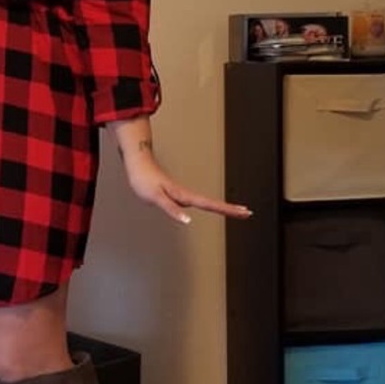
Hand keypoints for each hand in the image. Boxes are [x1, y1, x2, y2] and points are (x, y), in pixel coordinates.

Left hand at [124, 155, 251, 224]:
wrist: (137, 163)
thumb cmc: (143, 180)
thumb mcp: (156, 197)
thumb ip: (171, 209)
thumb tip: (187, 220)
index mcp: (183, 195)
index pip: (209, 205)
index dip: (227, 210)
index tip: (243, 212)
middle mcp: (185, 194)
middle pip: (212, 203)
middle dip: (230, 209)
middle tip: (248, 213)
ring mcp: (182, 193)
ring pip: (206, 202)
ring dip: (222, 207)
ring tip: (236, 211)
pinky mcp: (176, 193)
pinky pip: (197, 201)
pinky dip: (208, 205)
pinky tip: (209, 207)